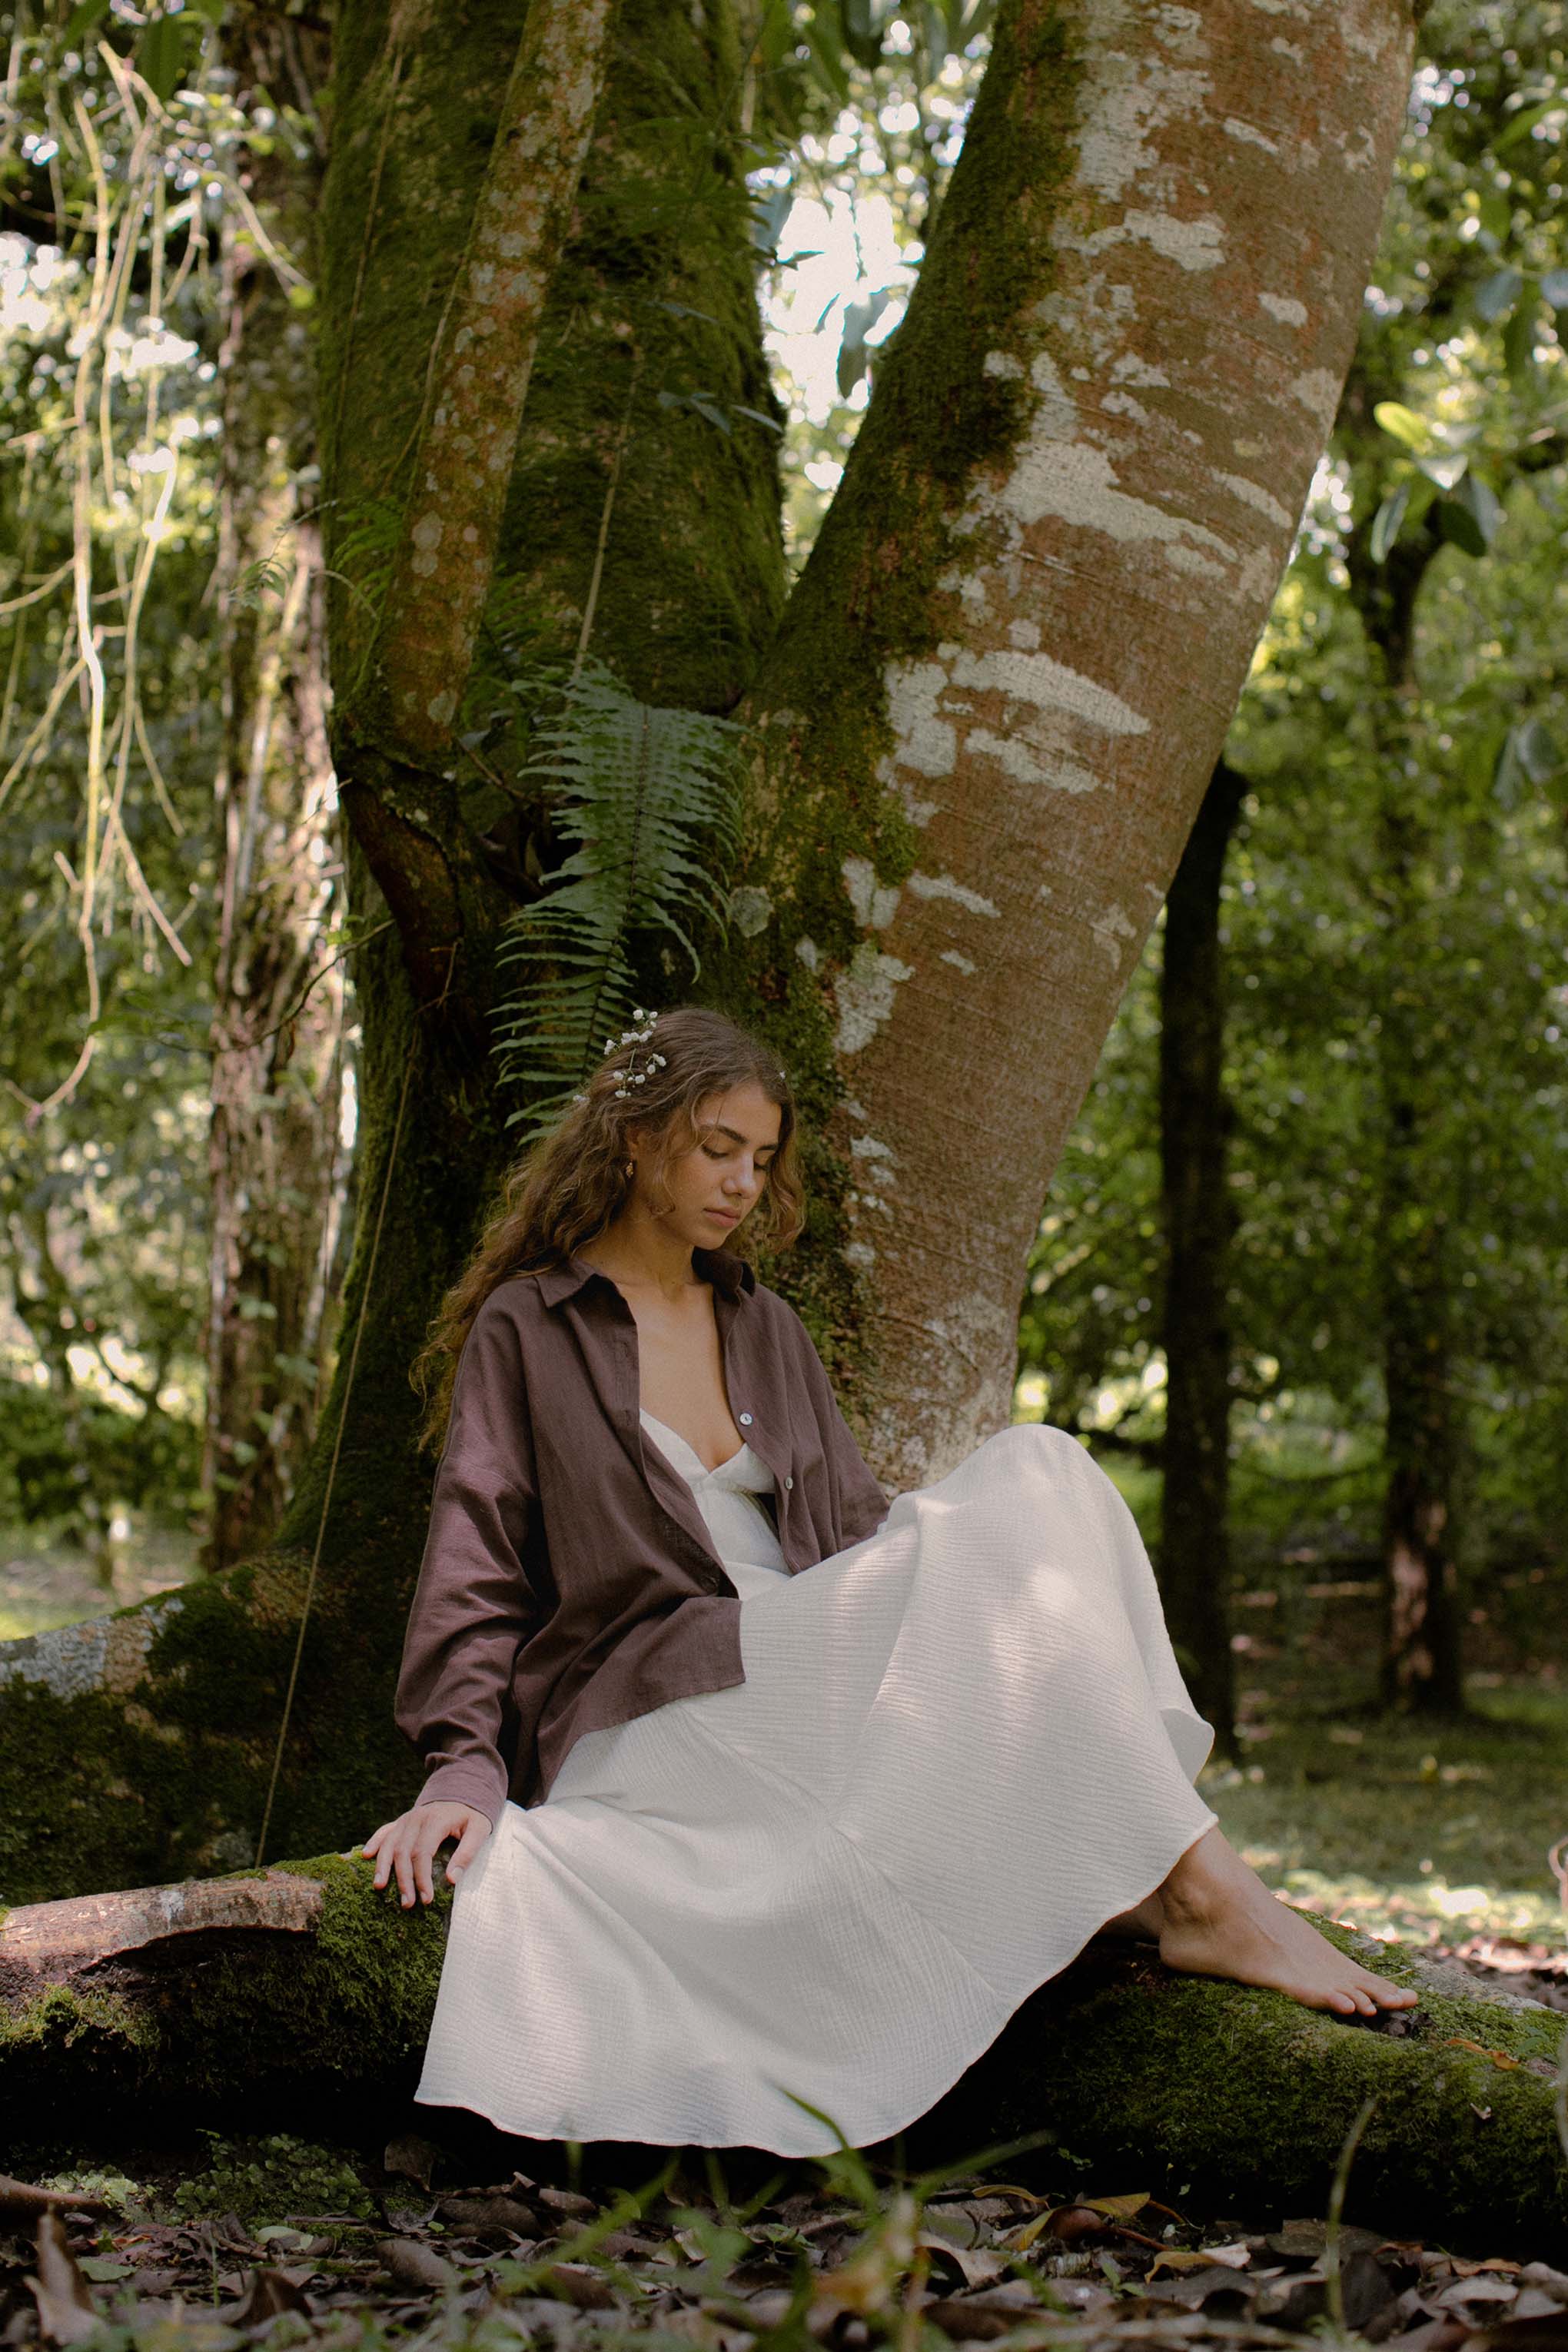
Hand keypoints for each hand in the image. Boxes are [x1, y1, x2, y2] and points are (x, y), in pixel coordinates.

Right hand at [361, 1800, 491, 1907]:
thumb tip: (452, 1880)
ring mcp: (406, 1819)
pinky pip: (384, 1831)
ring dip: (383, 1866)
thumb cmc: (472, 1815)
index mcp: (436, 1820)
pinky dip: (374, 1842)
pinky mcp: (401, 1821)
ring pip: (389, 1843)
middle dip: (403, 1880)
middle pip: (403, 1851)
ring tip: (379, 1887)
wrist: (463, 1791)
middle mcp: (416, 1818)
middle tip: (407, 1903)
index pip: (423, 1852)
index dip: (422, 1878)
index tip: (427, 1899)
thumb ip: (467, 1853)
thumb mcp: (479, 1830)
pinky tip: (366, 1856)